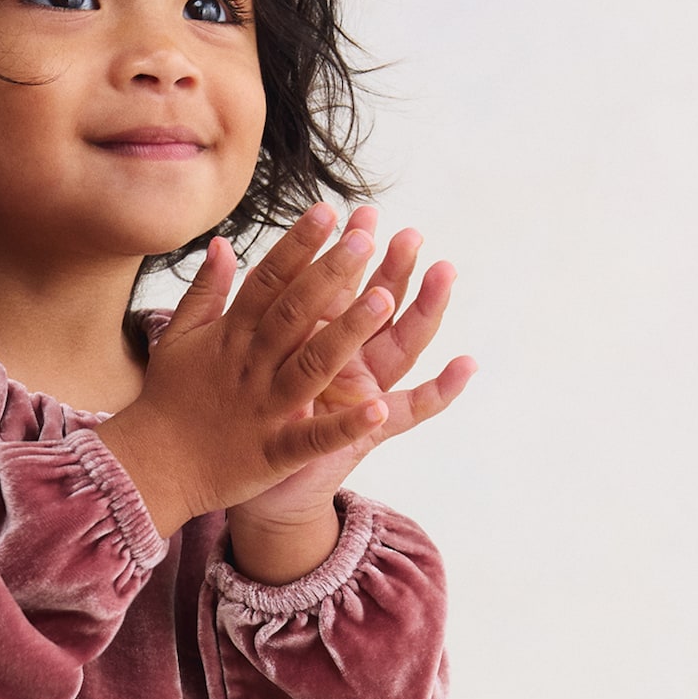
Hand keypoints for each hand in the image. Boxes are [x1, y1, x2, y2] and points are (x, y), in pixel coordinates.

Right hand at [101, 201, 401, 539]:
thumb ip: (206, 291)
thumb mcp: (179, 338)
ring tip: (384, 300)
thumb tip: (221, 243)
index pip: (267, 281)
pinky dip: (343, 425)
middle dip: (329, 275)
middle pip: (294, 314)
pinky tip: (378, 409)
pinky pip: (312, 438)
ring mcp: (263, 410)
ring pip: (311, 366)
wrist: (149, 469)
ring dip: (347, 334)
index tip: (327, 211)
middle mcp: (250, 367)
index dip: (297, 245)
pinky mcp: (273, 453)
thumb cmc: (167, 401)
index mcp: (230, 337)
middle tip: (364, 239)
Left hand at [224, 222, 478, 583]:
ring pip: (401, 346)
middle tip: (410, 232)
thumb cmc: (245, 417)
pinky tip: (467, 365)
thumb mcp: (244, 354)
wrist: (250, 485)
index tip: (359, 213)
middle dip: (394, 269)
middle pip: (377, 308)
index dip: (349, 253)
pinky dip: (440, 391)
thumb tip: (230, 251)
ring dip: (425, 311)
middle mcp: (347, 361)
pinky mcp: (369, 431)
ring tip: (445, 272)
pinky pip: (412, 411)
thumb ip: (246, 307)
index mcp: (315, 339)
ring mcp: (363, 394)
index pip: (338, 287)